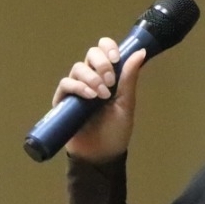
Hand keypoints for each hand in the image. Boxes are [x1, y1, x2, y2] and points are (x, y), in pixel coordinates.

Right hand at [52, 38, 146, 162]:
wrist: (102, 155)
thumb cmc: (116, 130)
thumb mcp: (126, 103)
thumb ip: (130, 78)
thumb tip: (140, 52)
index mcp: (108, 75)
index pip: (104, 50)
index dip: (108, 48)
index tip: (116, 58)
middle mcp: (91, 78)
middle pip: (91, 54)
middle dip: (101, 64)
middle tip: (110, 82)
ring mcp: (76, 88)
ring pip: (78, 68)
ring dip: (91, 77)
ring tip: (101, 95)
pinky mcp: (63, 100)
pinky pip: (65, 84)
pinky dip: (78, 86)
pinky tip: (89, 96)